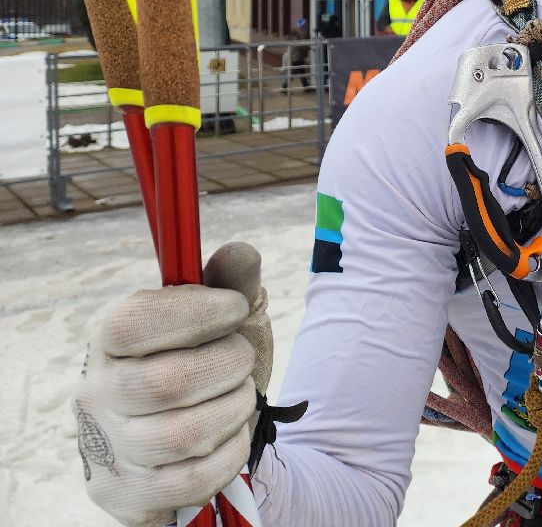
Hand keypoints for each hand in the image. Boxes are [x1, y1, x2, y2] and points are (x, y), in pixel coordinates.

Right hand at [73, 243, 272, 526]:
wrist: (197, 435)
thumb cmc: (207, 362)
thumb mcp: (225, 318)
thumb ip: (233, 283)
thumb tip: (239, 253)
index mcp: (108, 338)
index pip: (134, 323)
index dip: (198, 312)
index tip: (235, 309)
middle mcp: (96, 393)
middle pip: (168, 382)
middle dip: (230, 364)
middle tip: (241, 360)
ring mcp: (107, 448)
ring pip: (183, 435)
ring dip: (234, 409)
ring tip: (239, 396)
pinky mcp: (127, 493)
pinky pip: (192, 479)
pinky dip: (231, 452)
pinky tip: (233, 434)